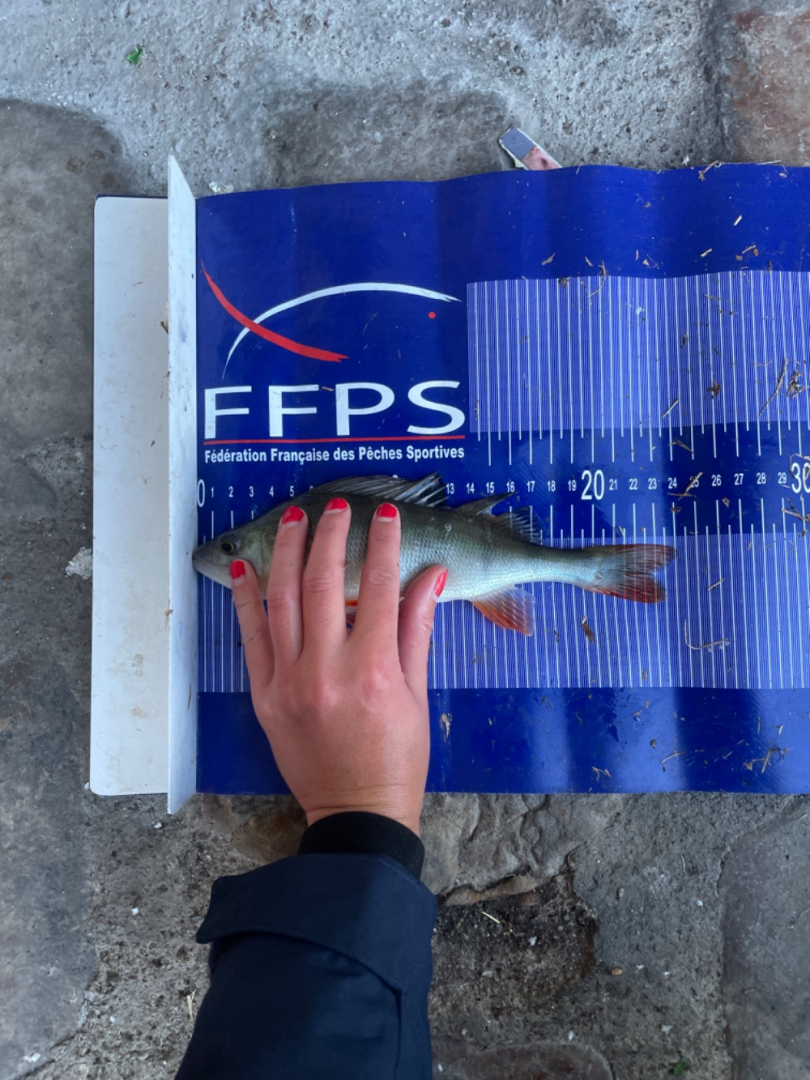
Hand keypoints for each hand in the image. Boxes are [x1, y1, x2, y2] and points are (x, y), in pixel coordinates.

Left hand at [229, 497, 446, 834]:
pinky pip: (251, 636)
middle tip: (338, 508)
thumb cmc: (398, 756)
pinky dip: (247, 598)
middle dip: (332, 536)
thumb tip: (430, 576)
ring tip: (295, 519)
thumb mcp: (417, 693)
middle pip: (325, 582)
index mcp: (373, 668)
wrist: (355, 812)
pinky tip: (249, 568)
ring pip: (283, 600)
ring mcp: (288, 681)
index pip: (380, 587)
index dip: (384, 545)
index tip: (386, 516)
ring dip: (288, 553)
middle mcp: (327, 668)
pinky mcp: (263, 695)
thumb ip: (417, 629)